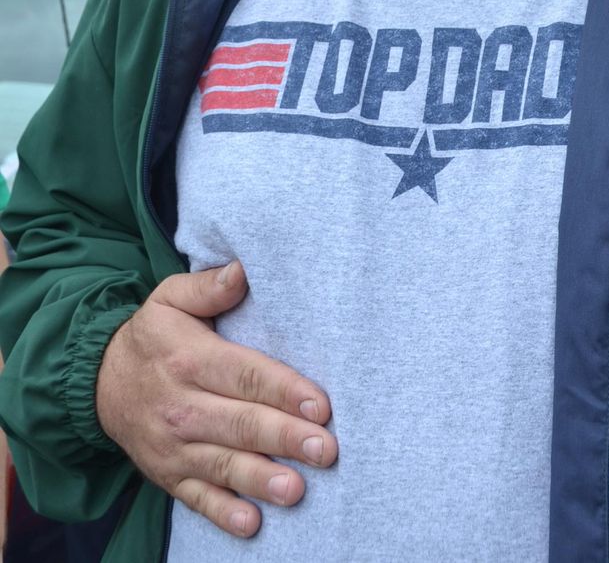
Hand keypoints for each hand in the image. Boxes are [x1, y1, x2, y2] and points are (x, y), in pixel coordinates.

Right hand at [95, 260, 336, 537]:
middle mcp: (182, 406)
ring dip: (261, 479)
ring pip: (223, 465)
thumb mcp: (169, 298)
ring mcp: (174, 446)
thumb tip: (242, 269)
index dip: (282, 390)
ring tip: (296, 489)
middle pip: (241, 423)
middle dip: (285, 437)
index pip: (244, 375)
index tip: (320, 404)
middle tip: (325, 449)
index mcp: (189, 359)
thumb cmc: (152, 336)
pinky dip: (223, 513)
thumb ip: (207, 287)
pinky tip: (251, 524)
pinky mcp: (168, 475)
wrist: (98, 383)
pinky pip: (197, 498)